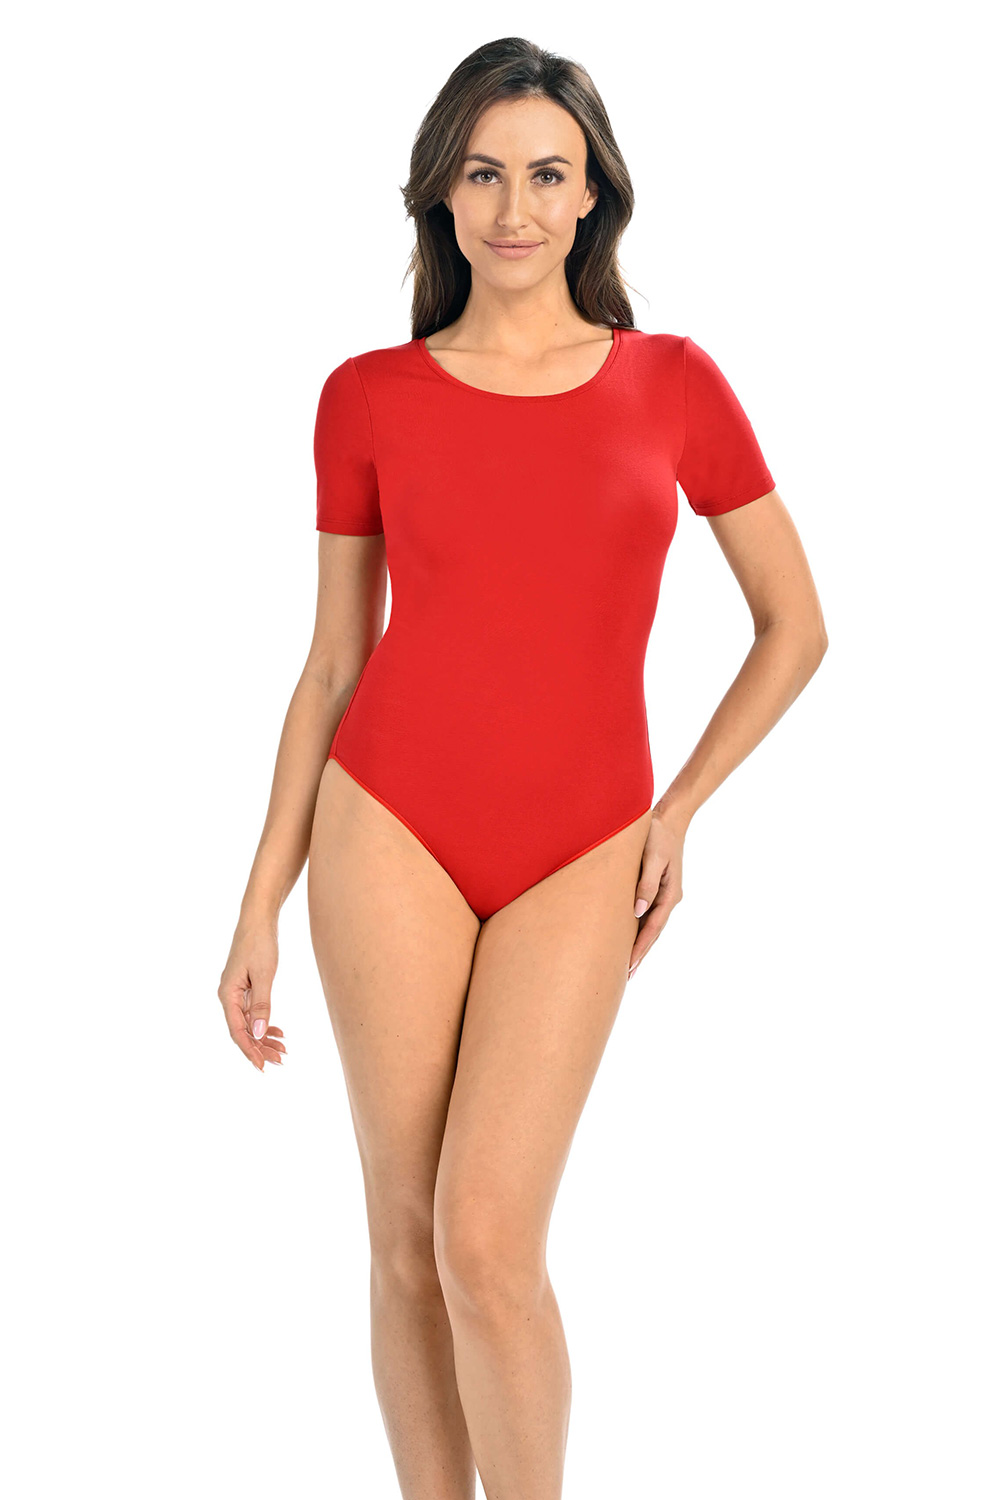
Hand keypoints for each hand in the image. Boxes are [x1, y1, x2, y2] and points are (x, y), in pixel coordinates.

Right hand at [218, 919, 286, 1070]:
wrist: (258, 919)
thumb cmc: (259, 943)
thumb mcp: (264, 974)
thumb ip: (262, 1005)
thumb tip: (260, 1032)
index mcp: (228, 995)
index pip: (237, 1030)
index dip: (250, 1050)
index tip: (262, 1066)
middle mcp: (229, 996)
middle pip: (243, 1030)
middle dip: (260, 1047)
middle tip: (280, 1060)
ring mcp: (236, 992)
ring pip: (249, 1023)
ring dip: (264, 1037)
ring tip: (282, 1050)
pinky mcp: (245, 988)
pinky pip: (253, 1012)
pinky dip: (265, 1023)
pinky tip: (277, 1032)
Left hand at [627, 807, 686, 978]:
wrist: (667, 819)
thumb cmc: (657, 836)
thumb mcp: (652, 858)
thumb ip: (646, 884)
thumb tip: (637, 912)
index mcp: (670, 894)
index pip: (653, 928)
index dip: (640, 948)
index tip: (629, 965)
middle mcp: (669, 898)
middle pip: (653, 932)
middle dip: (639, 953)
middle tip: (626, 976)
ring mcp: (663, 895)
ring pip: (650, 926)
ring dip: (639, 945)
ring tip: (627, 966)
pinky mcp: (656, 889)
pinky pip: (647, 915)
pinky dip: (638, 929)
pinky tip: (628, 938)